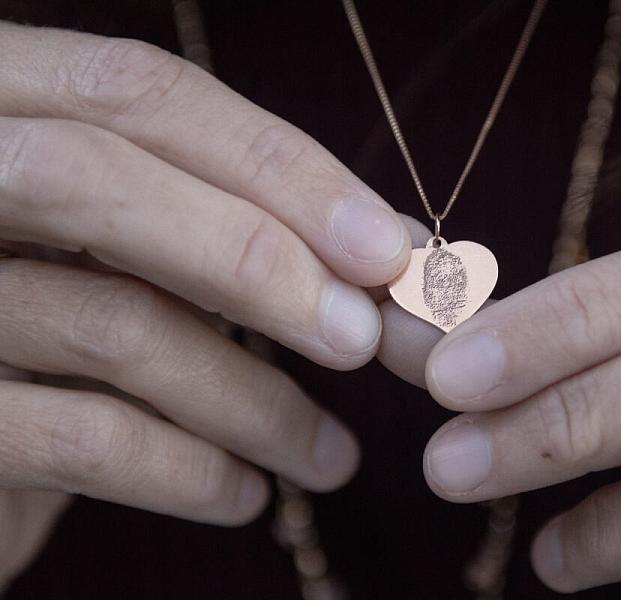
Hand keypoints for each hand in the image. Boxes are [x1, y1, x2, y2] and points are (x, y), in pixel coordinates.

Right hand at [0, 20, 410, 577]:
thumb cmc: (66, 332)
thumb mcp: (136, 252)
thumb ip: (231, 223)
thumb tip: (392, 247)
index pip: (138, 93)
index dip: (277, 166)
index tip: (385, 245)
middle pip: (96, 176)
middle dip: (255, 257)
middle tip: (361, 338)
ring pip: (108, 320)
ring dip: (254, 401)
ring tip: (329, 455)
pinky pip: (79, 438)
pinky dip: (186, 472)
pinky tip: (246, 494)